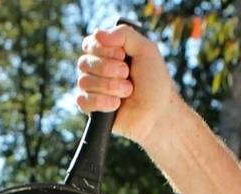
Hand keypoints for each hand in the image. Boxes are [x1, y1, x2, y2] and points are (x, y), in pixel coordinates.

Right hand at [76, 24, 177, 145]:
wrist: (158, 112)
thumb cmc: (154, 82)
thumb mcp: (146, 50)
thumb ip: (124, 34)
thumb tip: (97, 34)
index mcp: (106, 53)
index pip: (89, 44)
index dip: (105, 50)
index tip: (123, 56)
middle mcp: (95, 69)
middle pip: (84, 63)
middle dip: (110, 70)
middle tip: (128, 76)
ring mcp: (92, 89)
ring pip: (84, 82)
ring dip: (110, 86)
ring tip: (127, 92)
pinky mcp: (91, 109)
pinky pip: (82, 101)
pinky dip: (101, 102)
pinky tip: (116, 105)